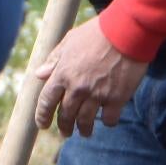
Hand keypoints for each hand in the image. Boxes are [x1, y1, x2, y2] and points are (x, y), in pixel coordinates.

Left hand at [32, 18, 145, 138]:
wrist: (126, 31)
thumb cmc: (97, 32)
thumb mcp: (70, 41)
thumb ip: (54, 60)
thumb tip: (39, 74)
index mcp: (62, 74)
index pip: (46, 101)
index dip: (42, 115)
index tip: (43, 124)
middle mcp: (77, 88)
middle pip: (66, 115)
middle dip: (64, 127)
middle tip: (65, 133)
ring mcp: (97, 95)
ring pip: (85, 121)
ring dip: (84, 129)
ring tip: (84, 132)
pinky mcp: (117, 98)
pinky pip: (109, 118)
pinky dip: (107, 122)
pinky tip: (107, 121)